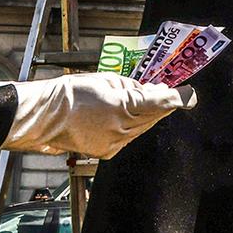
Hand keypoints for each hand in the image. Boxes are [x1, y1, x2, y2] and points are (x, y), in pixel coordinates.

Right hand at [2, 73, 194, 158]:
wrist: (44, 117)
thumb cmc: (71, 94)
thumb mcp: (106, 80)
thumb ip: (133, 87)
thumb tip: (151, 90)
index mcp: (123, 106)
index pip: (161, 103)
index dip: (177, 98)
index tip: (188, 94)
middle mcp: (121, 128)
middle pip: (154, 117)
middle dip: (161, 104)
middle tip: (164, 91)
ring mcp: (114, 143)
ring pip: (141, 128)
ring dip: (145, 116)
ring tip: (140, 102)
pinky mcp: (106, 152)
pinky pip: (127, 138)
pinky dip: (129, 128)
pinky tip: (122, 117)